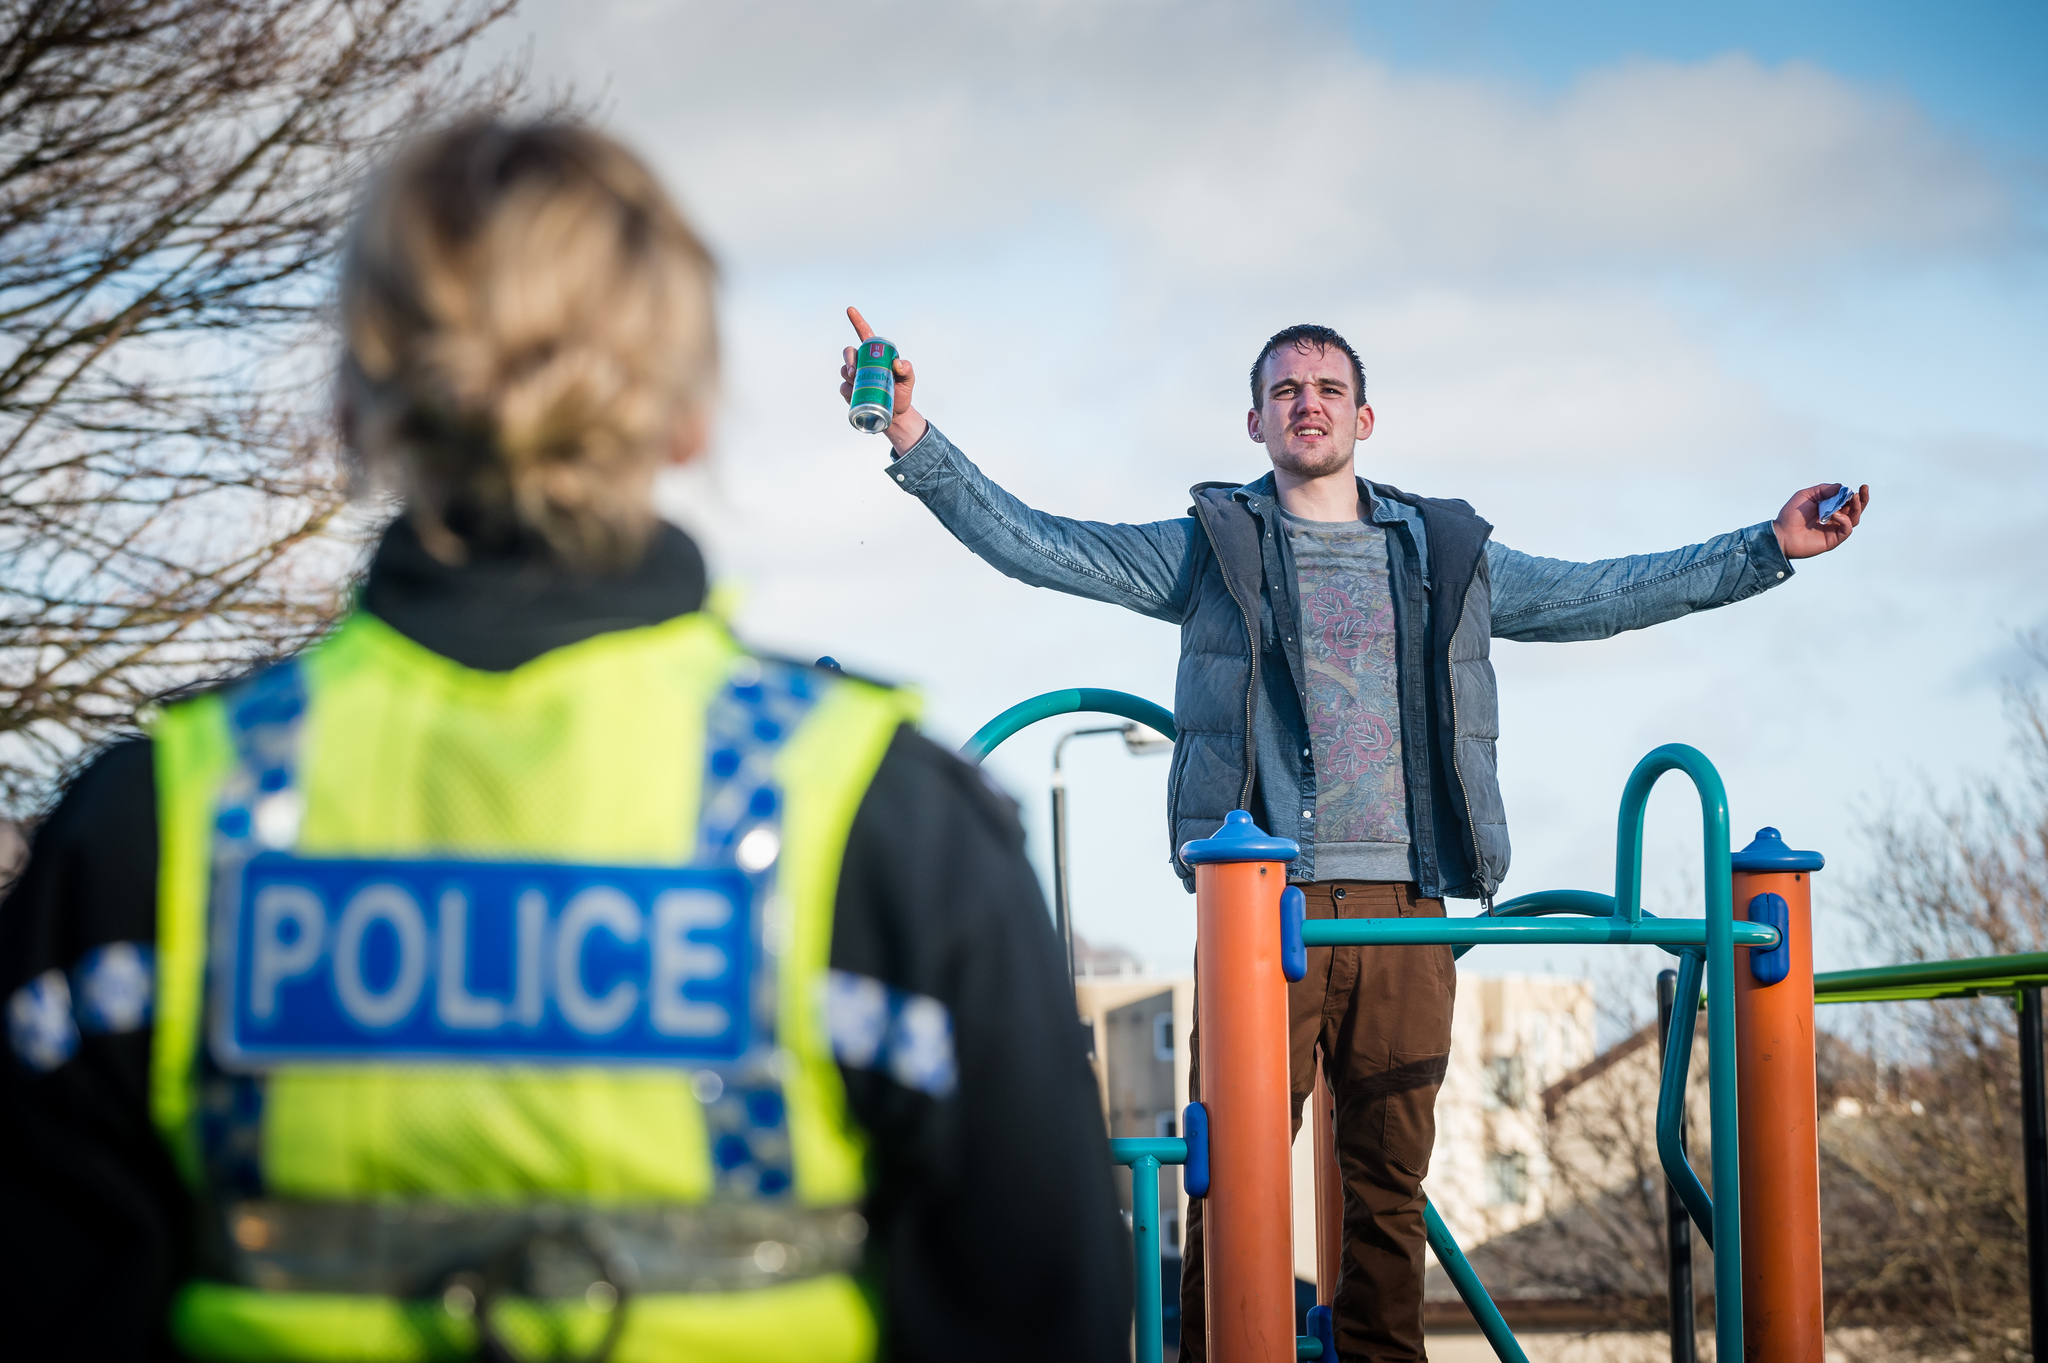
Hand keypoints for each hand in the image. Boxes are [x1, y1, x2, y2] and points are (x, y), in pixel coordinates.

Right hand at [840, 306, 927, 455]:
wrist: (894, 415)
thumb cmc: (902, 394)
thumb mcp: (908, 381)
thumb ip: (907, 370)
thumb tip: (897, 363)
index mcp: (876, 354)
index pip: (865, 334)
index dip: (857, 321)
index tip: (850, 309)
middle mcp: (863, 363)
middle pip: (849, 352)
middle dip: (849, 359)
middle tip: (854, 372)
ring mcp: (855, 377)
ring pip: (844, 370)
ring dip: (847, 375)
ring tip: (856, 384)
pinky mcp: (850, 391)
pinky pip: (843, 387)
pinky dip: (846, 390)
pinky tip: (852, 395)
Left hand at [1771, 482, 1870, 559]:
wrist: (1781, 533)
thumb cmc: (1791, 514)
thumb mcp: (1806, 496)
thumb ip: (1823, 490)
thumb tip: (1841, 487)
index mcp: (1829, 508)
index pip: (1847, 501)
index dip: (1854, 494)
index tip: (1860, 487)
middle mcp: (1834, 519)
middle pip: (1855, 510)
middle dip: (1862, 499)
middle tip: (1864, 489)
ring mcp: (1834, 530)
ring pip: (1854, 519)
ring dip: (1856, 507)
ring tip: (1853, 498)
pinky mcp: (1833, 540)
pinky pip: (1846, 529)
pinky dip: (1844, 520)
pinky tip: (1835, 514)